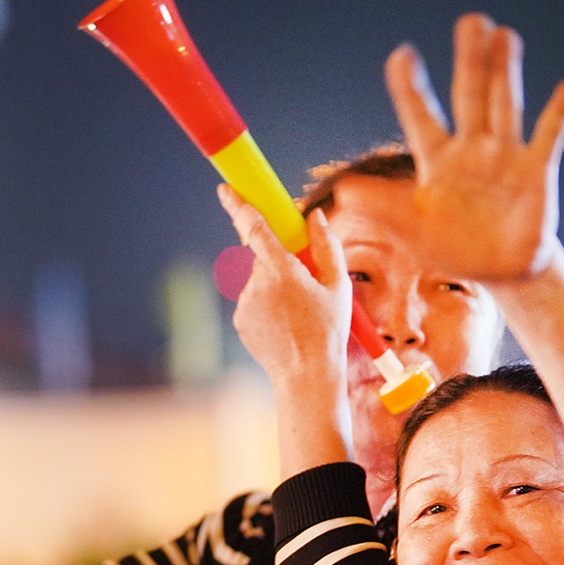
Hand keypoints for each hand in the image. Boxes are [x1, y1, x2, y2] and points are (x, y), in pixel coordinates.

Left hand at [217, 184, 349, 391]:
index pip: (254, 227)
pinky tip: (286, 324)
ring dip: (276, 285)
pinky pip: (253, 300)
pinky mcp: (239, 319)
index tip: (225, 189)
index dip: (238, 204)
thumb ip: (326, 246)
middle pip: (263, 256)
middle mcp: (256, 282)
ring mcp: (244, 302)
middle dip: (280, 261)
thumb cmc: (328, 330)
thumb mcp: (338, 285)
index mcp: (281, 269)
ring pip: (260, 279)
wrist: (306, 376)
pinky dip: (268, 305)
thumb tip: (313, 216)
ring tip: (298, 313)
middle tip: (303, 284)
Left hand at [384, 12, 563, 282]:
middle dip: (470, 59)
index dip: (409, 87)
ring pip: (504, 105)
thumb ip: (381, 206)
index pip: (419, 114)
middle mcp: (471, 148)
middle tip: (471, 20)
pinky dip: (558, 116)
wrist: (501, 271)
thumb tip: (342, 191)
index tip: (402, 54)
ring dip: (506, 72)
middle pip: (469, 94)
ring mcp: (505, 156)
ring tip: (505, 35)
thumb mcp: (410, 229)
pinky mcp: (536, 172)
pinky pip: (547, 138)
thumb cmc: (452, 246)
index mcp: (435, 159)